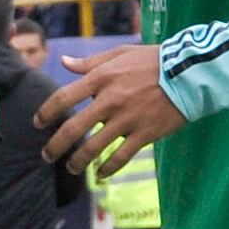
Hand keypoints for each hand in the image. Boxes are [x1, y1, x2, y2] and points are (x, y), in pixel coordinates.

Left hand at [33, 43, 184, 172]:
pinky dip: (107, 168)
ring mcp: (127, 119)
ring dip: (78, 161)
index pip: (62, 98)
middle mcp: (109, 100)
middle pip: (73, 129)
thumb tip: (64, 62)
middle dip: (55, 146)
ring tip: (71, 168)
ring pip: (94, 148)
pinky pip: (120, 157)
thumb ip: (90, 62)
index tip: (38, 124)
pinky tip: (100, 174)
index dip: (46, 113)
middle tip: (47, 155)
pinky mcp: (144, 133)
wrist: (190, 73)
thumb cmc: (153, 61)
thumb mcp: (120, 54)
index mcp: (100, 78)